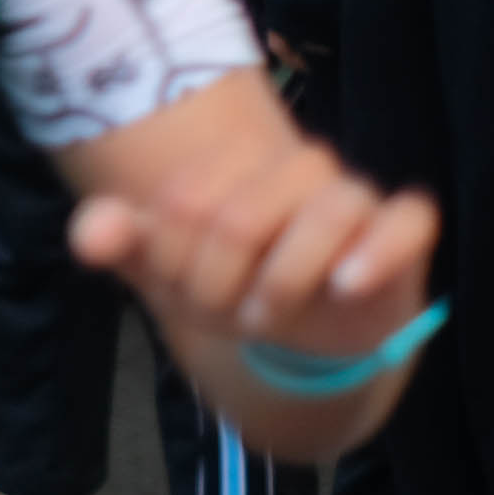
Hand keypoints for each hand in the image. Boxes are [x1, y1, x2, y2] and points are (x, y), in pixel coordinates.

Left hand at [74, 127, 433, 367]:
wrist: (302, 329)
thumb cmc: (230, 281)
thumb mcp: (167, 267)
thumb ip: (124, 241)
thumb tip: (87, 237)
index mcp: (233, 165)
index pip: (185, 202)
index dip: (172, 260)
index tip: (177, 293)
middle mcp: (295, 169)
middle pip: (244, 215)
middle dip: (220, 281)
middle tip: (224, 316)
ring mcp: (353, 198)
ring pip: (325, 211)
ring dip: (285, 278)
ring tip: (265, 317)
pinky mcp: (401, 231)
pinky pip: (405, 222)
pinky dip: (376, 251)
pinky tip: (343, 284)